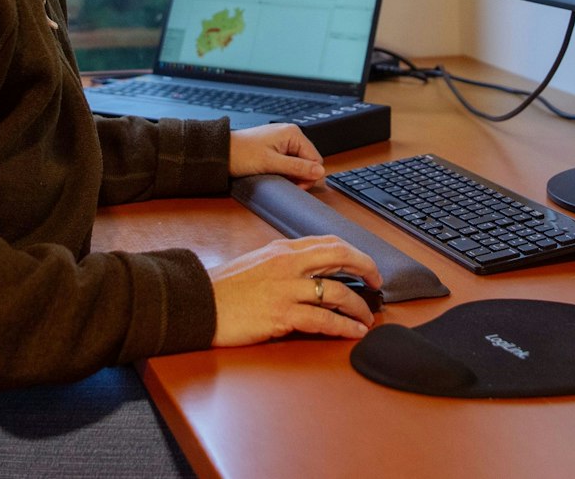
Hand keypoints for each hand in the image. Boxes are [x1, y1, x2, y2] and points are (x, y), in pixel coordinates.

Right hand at [207, 235, 381, 345]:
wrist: (197, 304)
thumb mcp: (256, 262)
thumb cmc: (223, 288)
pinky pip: (323, 320)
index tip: (365, 265)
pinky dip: (344, 327)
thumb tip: (309, 270)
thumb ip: (283, 262)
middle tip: (377, 283)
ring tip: (368, 318)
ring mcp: (286, 290)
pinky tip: (354, 332)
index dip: (354, 252)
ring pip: (337, 292)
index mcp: (282, 249)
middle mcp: (288, 264)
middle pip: (340, 257)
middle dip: (366, 268)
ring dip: (359, 306)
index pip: (328, 243)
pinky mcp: (282, 315)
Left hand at [229, 123, 323, 187]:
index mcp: (293, 133)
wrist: (220, 152)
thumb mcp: (271, 164)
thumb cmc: (241, 154)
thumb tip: (319, 172)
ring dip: (291, 173)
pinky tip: (273, 172)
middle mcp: (291, 134)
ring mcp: (283, 140)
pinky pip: (288, 161)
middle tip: (284, 182)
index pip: (315, 159)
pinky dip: (284, 170)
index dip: (309, 175)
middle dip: (300, 175)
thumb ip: (297, 167)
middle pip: (308, 161)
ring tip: (276, 176)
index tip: (296, 185)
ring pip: (298, 162)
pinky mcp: (275, 147)